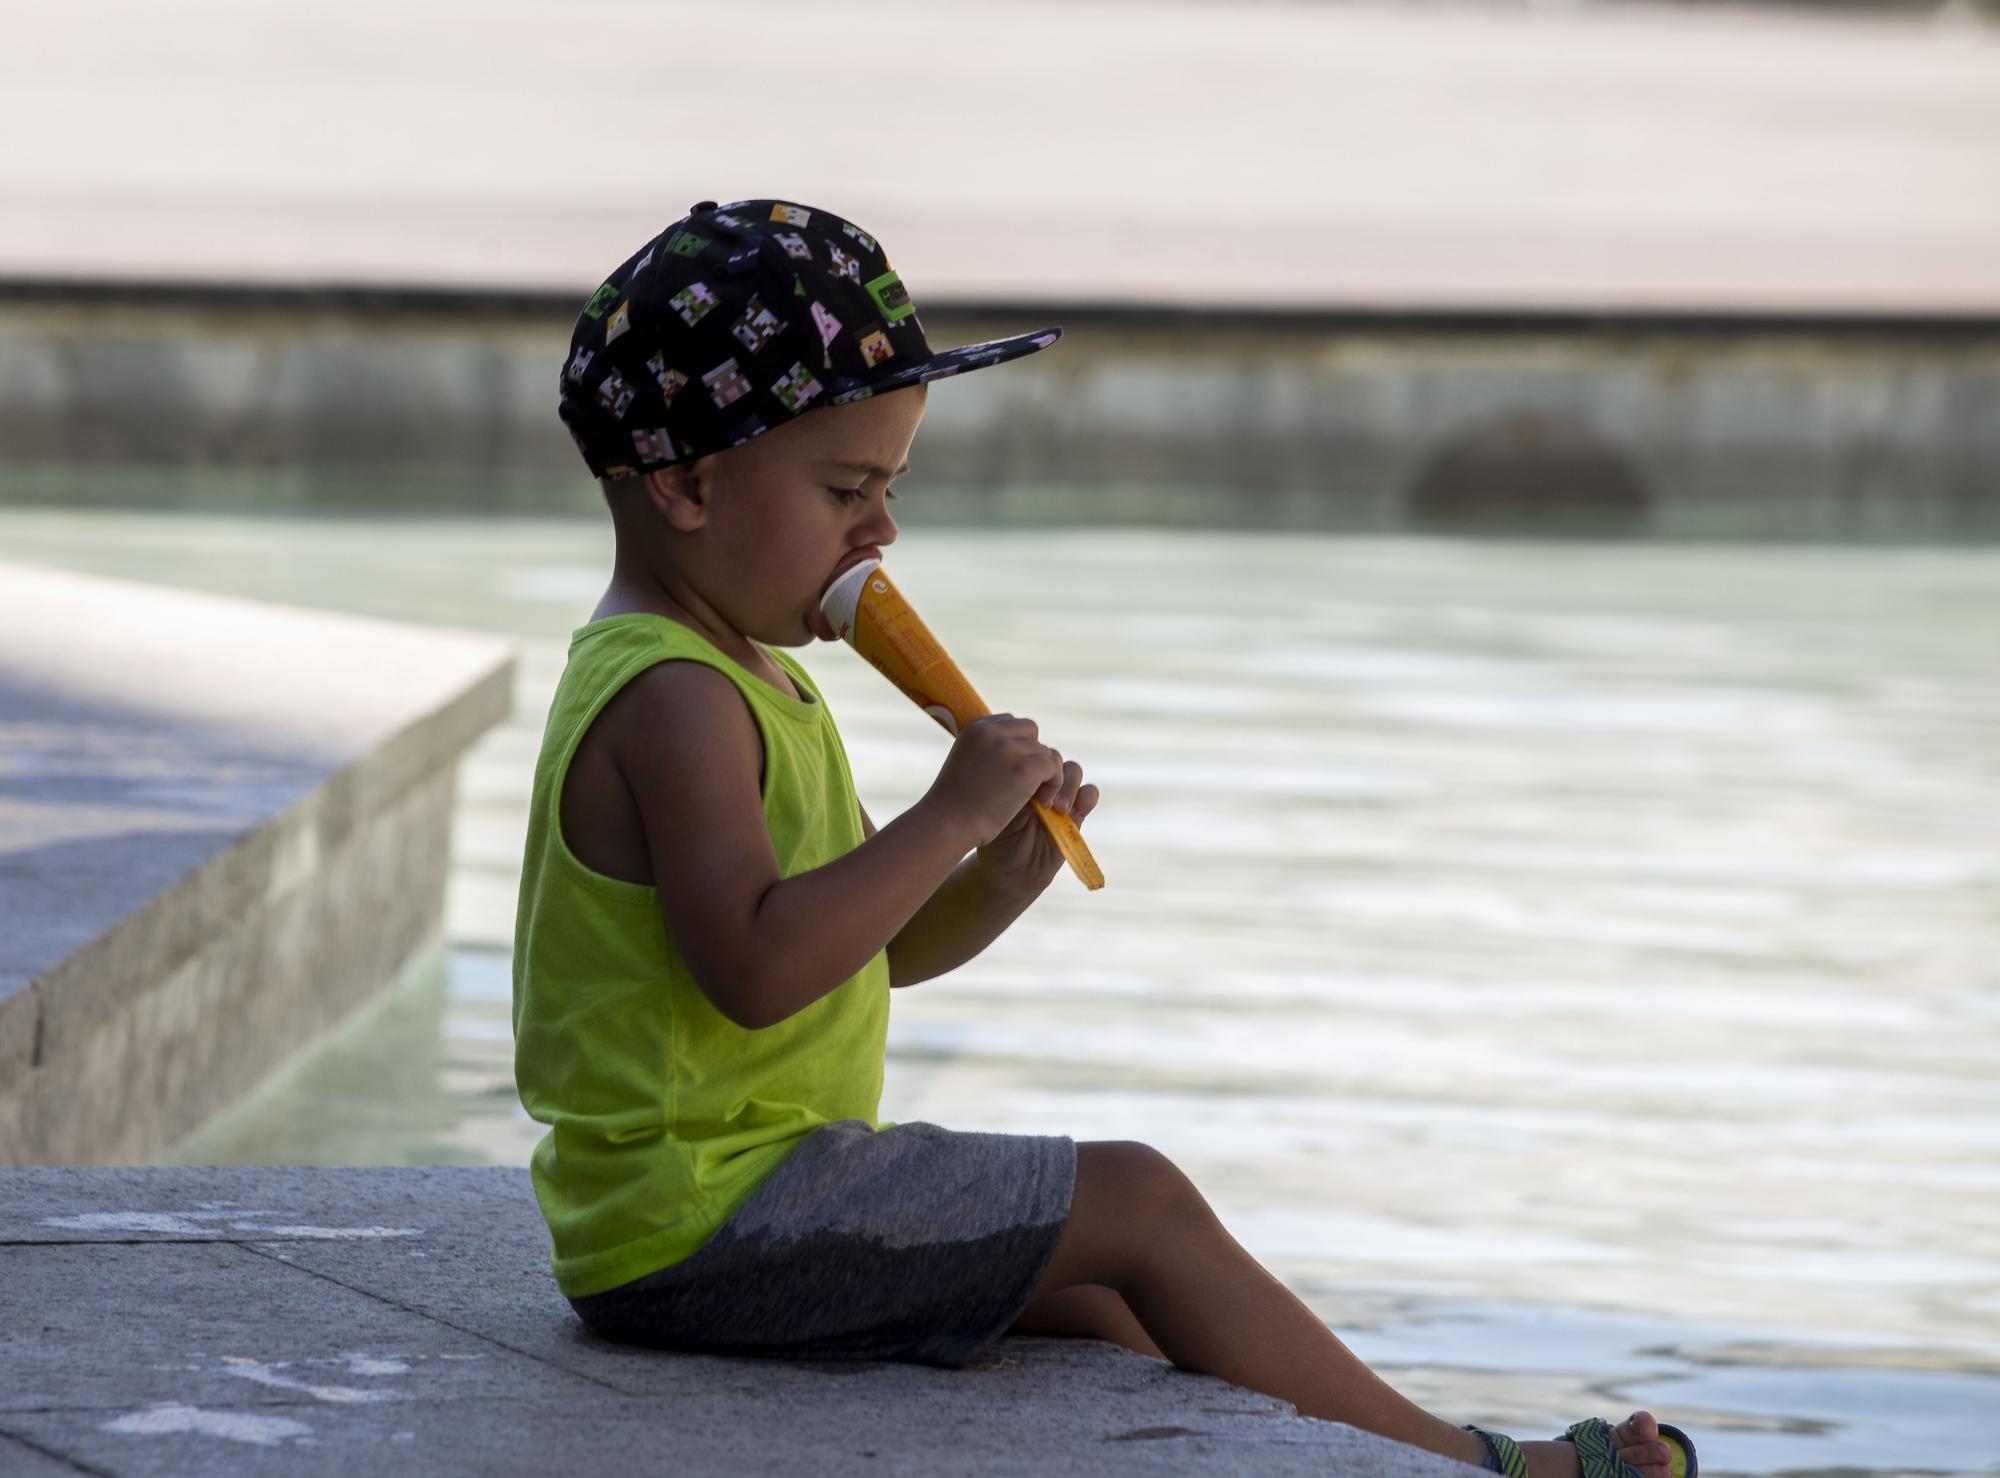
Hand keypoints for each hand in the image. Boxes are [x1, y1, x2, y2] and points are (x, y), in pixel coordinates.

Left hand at [973, 746, 1098, 896]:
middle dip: (1048, 770)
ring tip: (1057, 808)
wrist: (1007, 871)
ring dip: (1067, 784)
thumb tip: (1021, 758)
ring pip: (1073, 770)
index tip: (1018, 775)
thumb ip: (1012, 781)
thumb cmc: (995, 839)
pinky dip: (1086, 796)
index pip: (1031, 748)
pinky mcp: (1077, 813)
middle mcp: (1038, 780)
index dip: (1031, 756)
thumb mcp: (997, 806)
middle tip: (1039, 796)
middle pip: (1053, 756)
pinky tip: (1071, 812)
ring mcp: (1059, 795)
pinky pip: (1090, 794)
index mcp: (1017, 772)